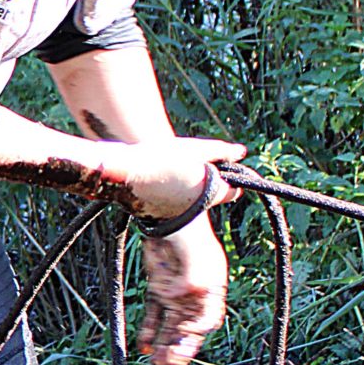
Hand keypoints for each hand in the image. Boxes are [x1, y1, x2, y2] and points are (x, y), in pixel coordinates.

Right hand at [111, 136, 242, 220]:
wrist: (122, 172)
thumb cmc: (160, 157)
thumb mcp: (195, 149)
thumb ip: (221, 151)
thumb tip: (241, 152)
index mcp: (211, 193)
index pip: (235, 190)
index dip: (233, 176)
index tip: (224, 164)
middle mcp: (197, 209)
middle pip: (212, 193)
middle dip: (208, 179)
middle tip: (193, 160)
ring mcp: (177, 215)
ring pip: (192, 198)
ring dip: (189, 185)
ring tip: (172, 165)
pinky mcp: (159, 215)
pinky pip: (174, 203)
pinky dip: (172, 191)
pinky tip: (158, 176)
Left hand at [137, 219, 228, 364]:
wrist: (168, 216)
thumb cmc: (189, 240)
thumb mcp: (198, 271)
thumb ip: (196, 298)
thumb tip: (196, 326)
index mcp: (212, 290)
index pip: (208, 320)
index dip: (198, 333)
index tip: (186, 340)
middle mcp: (195, 294)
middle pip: (188, 327)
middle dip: (179, 346)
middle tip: (170, 362)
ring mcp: (175, 291)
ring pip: (170, 324)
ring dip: (164, 343)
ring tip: (157, 362)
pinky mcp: (158, 287)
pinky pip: (154, 314)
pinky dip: (150, 331)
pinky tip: (145, 347)